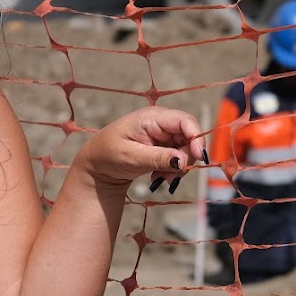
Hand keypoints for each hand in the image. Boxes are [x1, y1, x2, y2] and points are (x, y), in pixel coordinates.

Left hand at [77, 107, 206, 193]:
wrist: (97, 166)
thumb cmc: (108, 156)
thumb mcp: (131, 157)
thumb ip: (158, 158)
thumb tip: (182, 160)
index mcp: (151, 117)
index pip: (185, 120)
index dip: (196, 137)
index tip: (199, 157)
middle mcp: (160, 123)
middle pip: (189, 136)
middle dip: (186, 158)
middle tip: (173, 177)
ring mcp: (162, 135)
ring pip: (185, 149)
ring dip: (179, 167)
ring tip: (161, 178)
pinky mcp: (163, 147)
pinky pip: (178, 158)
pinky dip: (172, 170)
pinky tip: (158, 176)